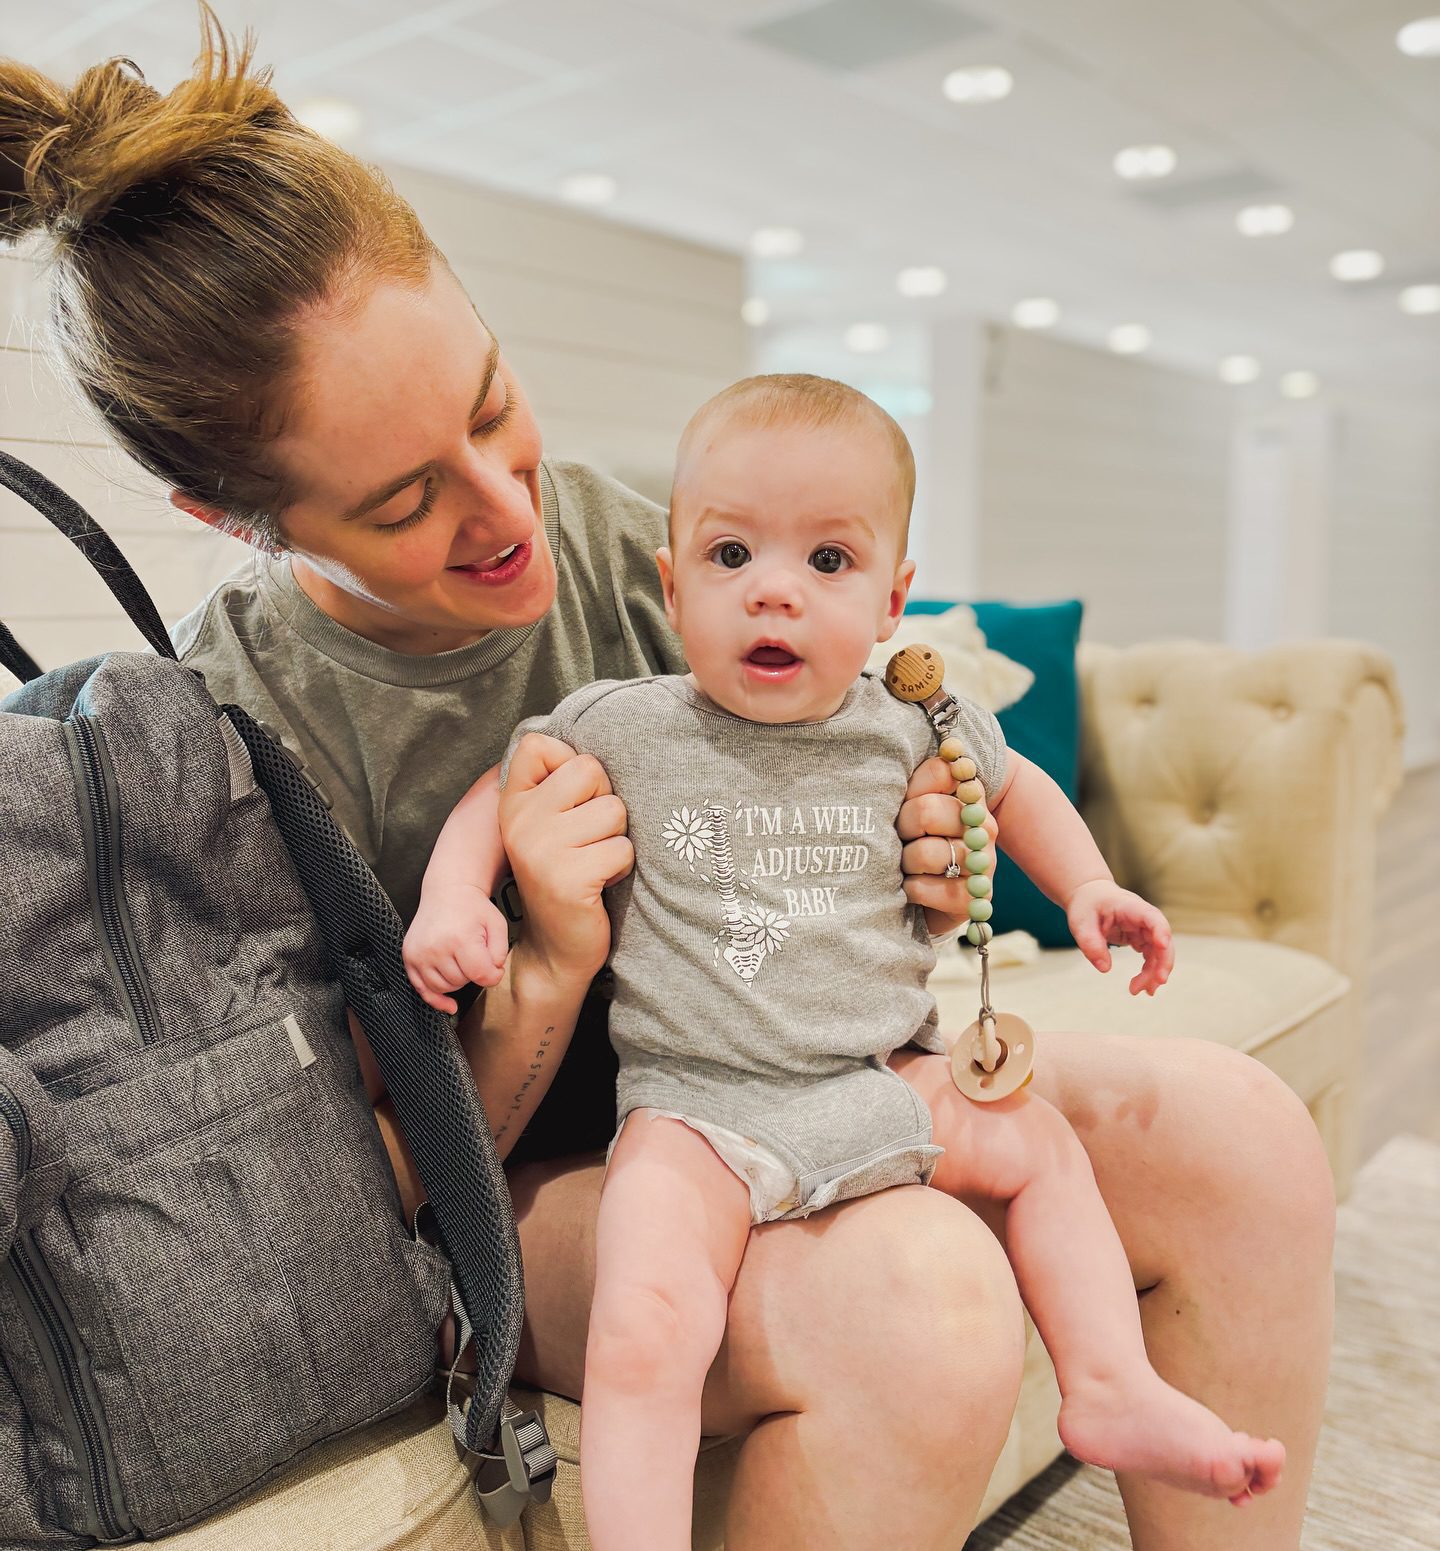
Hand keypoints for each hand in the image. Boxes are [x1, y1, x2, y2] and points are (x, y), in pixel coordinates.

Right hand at [403, 882, 509, 1014]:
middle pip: (461, 982)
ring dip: (456, 981)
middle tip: (474, 954)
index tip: (495, 967)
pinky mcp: (409, 958)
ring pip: (443, 988)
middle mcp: (436, 948)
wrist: (447, 892)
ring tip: (460, 961)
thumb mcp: (498, 925)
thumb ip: (500, 954)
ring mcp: (419, 954)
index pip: (481, 975)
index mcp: (460, 939)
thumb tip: (491, 976)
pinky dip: (435, 999)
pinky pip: (421, 989)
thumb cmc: (473, 909)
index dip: (493, 974)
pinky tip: (449, 1005)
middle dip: (472, 973)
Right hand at [498, 733, 631, 987]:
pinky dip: (620, 866)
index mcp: (513, 801)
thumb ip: (560, 781)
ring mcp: (540, 848)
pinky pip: (621, 848)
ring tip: (593, 861)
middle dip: (603, 803)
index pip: (538, 744)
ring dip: (615, 838)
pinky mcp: (567, 877)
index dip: (571, 766)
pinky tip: (598, 884)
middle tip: (587, 838)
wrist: (556, 947)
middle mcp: (519, 820)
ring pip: (614, 810)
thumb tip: (597, 734)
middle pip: (590, 770)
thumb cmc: (567, 873)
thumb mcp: (552, 822)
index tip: (571, 803)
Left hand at [897, 755, 996, 929]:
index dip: (910, 787)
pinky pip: (930, 889)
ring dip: (905, 862)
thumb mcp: (907, 807)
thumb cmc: (910, 842)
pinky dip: (911, 890)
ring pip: (927, 853)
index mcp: (967, 795)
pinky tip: (909, 888)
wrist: (923, 898)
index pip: (939, 771)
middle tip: (900, 837)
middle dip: (902, 826)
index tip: (903, 801)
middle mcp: (981, 825)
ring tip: (904, 865)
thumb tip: (889, 763)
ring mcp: (982, 862)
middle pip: (927, 811)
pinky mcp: (973, 899)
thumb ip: (906, 783)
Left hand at [1066, 879, 1173, 994]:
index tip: (1163, 946)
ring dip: (1153, 973)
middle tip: (1153, 985)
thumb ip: (1090, 943)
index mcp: (1131, 907)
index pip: (1153, 918)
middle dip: (1162, 963)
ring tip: (1138, 991)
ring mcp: (1145, 929)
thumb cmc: (1086, 905)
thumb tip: (1105, 969)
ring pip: (1159, 953)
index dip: (1161, 931)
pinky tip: (1142, 987)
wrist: (1089, 896)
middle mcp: (1144, 918)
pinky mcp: (1142, 939)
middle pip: (1162, 940)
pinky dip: (1148, 972)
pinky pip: (1151, 957)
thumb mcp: (1081, 922)